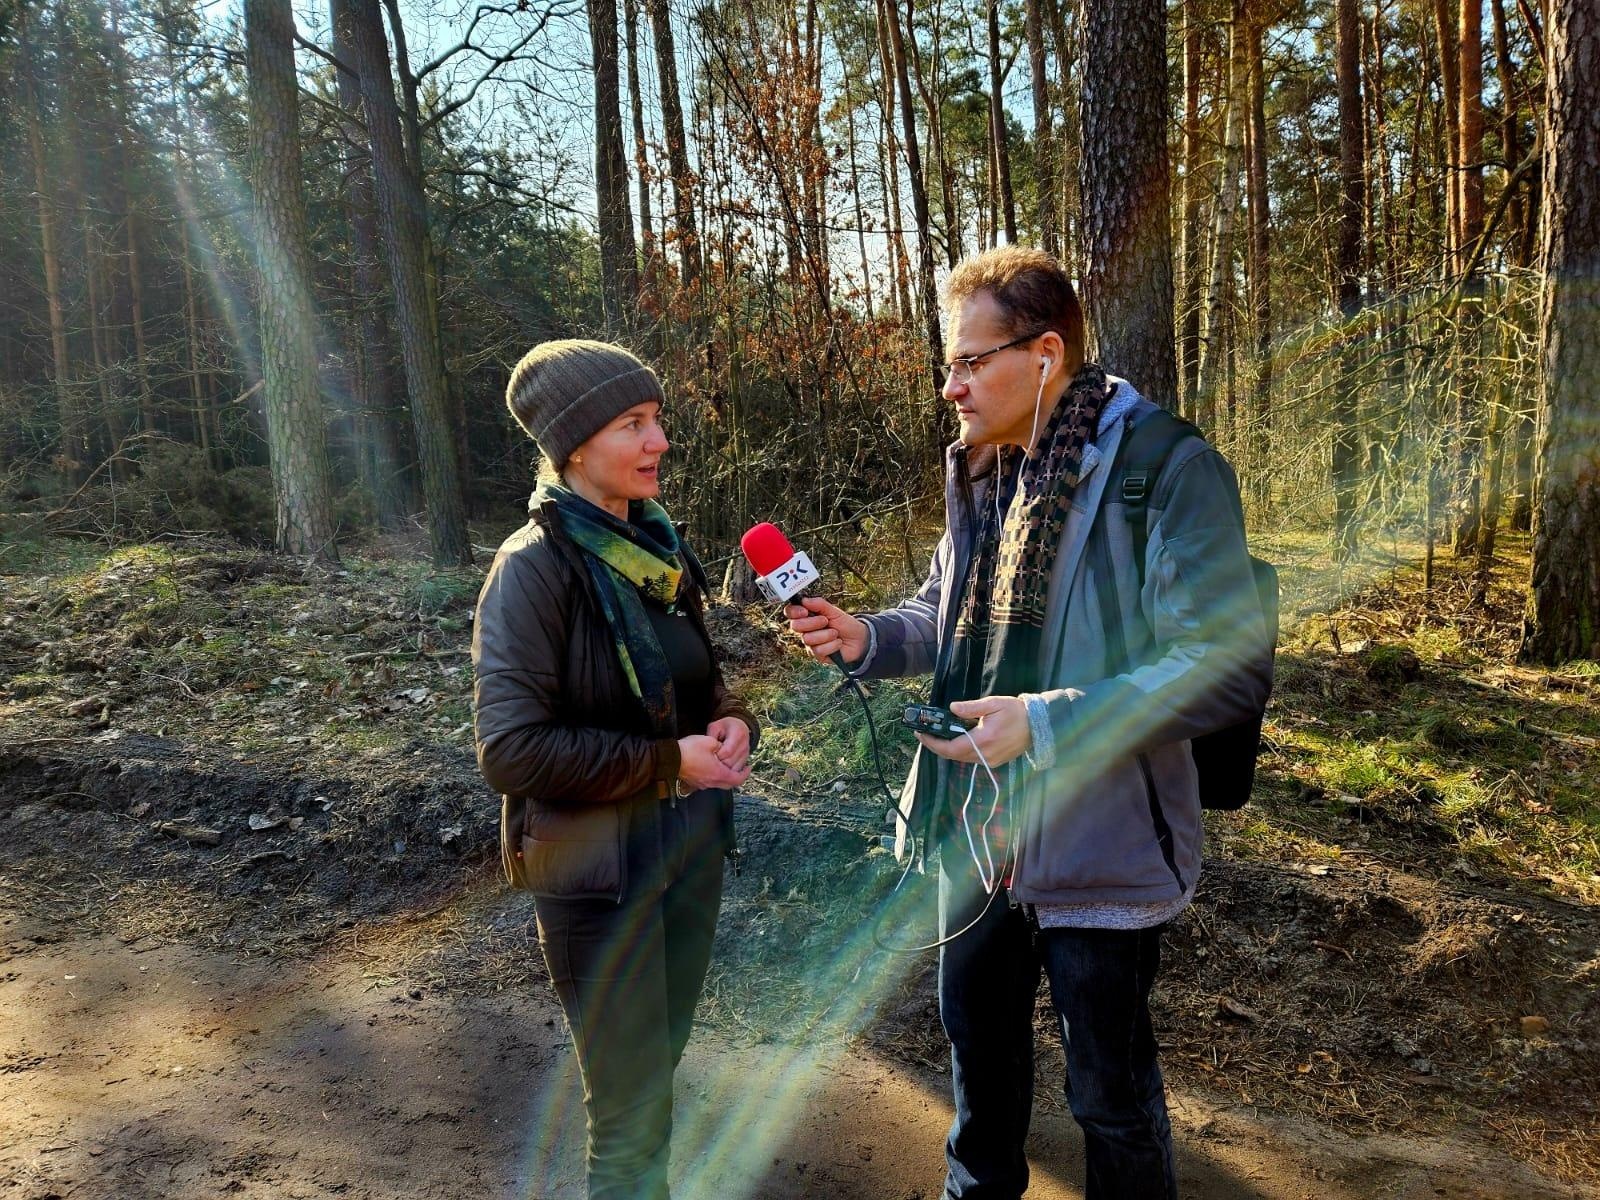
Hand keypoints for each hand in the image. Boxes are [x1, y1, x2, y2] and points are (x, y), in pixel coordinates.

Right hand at [677, 734, 749, 791]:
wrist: (670, 759)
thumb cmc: (690, 750)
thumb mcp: (710, 742)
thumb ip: (721, 746)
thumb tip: (723, 749)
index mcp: (718, 774)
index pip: (737, 779)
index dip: (745, 773)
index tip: (748, 766)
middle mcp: (712, 782)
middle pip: (729, 784)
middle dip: (736, 776)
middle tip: (740, 768)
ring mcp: (702, 784)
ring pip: (719, 784)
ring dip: (725, 776)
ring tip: (726, 766)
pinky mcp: (695, 783)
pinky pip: (710, 783)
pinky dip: (715, 777)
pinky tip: (713, 768)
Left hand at [706, 716, 750, 773]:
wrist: (738, 728)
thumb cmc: (724, 727)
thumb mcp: (714, 727)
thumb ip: (711, 736)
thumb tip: (708, 749)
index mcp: (738, 734)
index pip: (727, 751)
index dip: (716, 755)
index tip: (710, 754)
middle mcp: (744, 745)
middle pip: (730, 762)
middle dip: (718, 764)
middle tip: (710, 760)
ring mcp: (746, 754)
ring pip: (734, 769)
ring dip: (722, 769)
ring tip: (714, 763)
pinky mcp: (745, 760)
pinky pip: (736, 771)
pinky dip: (727, 772)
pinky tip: (720, 766)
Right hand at [784, 596, 868, 663]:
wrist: (859, 639)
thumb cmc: (844, 624)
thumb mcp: (834, 611)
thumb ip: (819, 604)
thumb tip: (804, 599)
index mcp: (807, 617)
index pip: (791, 613)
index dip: (794, 612)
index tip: (805, 611)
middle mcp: (805, 630)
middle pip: (795, 626)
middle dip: (812, 622)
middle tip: (826, 621)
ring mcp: (810, 644)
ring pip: (807, 639)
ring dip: (825, 634)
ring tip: (835, 633)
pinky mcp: (817, 655)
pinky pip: (818, 650)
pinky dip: (832, 645)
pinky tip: (838, 643)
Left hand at [915, 696, 1032, 767]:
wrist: (1038, 726)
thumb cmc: (1016, 712)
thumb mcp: (993, 704)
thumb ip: (971, 707)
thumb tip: (952, 708)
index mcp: (984, 739)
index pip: (951, 748)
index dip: (932, 743)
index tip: (920, 734)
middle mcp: (985, 754)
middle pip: (953, 756)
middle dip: (936, 745)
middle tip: (925, 733)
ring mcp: (990, 760)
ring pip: (961, 759)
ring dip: (947, 749)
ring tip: (937, 735)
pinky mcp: (994, 762)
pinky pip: (971, 759)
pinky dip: (960, 751)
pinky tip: (955, 740)